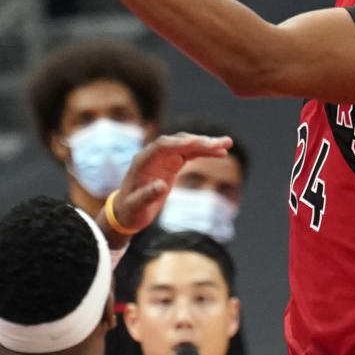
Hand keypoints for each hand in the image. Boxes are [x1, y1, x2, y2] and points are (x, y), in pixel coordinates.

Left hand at [106, 132, 231, 234]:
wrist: (127, 213)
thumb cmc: (130, 211)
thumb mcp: (136, 206)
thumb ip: (147, 196)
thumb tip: (161, 186)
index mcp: (143, 161)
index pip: (163, 146)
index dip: (180, 143)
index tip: (197, 143)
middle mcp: (154, 155)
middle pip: (178, 142)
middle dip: (200, 141)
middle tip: (222, 143)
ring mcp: (164, 158)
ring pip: (187, 145)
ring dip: (206, 144)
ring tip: (227, 144)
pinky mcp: (172, 163)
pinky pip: (190, 153)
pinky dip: (204, 152)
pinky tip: (220, 152)